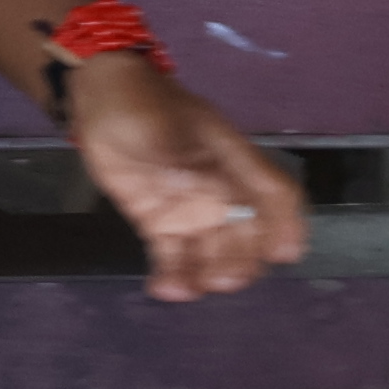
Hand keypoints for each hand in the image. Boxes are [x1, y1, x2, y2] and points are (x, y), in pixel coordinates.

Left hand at [65, 56, 307, 299]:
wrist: (102, 99)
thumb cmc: (143, 105)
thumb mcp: (168, 128)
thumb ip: (190, 162)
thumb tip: (212, 193)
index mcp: (234, 163)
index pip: (274, 195)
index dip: (286, 224)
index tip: (284, 253)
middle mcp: (220, 192)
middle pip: (246, 235)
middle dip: (241, 261)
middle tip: (223, 279)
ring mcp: (190, 211)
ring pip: (212, 252)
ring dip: (208, 274)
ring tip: (192, 288)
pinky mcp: (160, 223)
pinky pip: (172, 257)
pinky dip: (172, 276)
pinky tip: (164, 290)